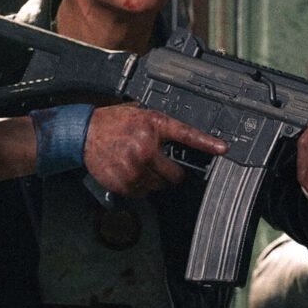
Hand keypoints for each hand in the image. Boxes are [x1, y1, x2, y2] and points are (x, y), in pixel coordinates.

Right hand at [80, 105, 227, 197]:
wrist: (83, 134)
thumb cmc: (113, 123)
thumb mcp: (140, 114)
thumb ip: (160, 126)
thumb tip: (180, 138)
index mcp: (154, 126)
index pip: (187, 135)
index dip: (207, 143)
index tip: (223, 149)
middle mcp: (147, 148)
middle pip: (174, 175)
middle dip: (170, 172)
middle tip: (157, 164)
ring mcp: (135, 168)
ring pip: (158, 186)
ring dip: (152, 180)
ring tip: (137, 166)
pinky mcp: (124, 182)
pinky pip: (142, 193)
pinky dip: (138, 187)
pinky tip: (128, 173)